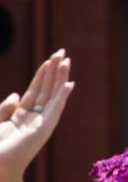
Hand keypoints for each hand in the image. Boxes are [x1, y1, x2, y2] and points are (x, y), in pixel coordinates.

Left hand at [0, 49, 72, 181]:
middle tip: (62, 52)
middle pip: (47, 89)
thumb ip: (5, 108)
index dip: (43, 74)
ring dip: (60, 77)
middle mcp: (35, 118)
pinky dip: (62, 96)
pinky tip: (68, 84)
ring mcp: (42, 123)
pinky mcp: (45, 129)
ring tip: (66, 60)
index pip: (36, 90)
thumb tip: (16, 94)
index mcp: (22, 117)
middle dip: (54, 70)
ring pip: (53, 95)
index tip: (50, 59)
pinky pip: (56, 108)